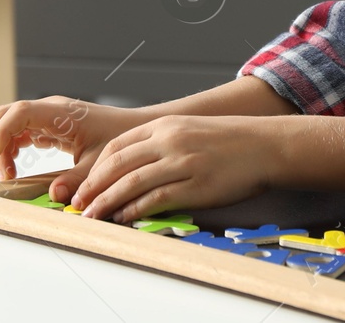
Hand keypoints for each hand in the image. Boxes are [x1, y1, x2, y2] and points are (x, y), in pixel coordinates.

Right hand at [0, 94, 143, 200]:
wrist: (136, 130)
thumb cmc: (121, 140)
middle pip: (6, 114)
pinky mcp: (50, 127)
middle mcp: (51, 111)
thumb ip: (77, 180)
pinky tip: (10, 168)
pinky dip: (10, 148)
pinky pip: (21, 132)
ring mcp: (49, 117)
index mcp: (62, 114)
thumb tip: (54, 195)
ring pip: (10, 123)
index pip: (20, 112)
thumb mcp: (100, 162)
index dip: (1, 131)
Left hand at [69, 114, 281, 223]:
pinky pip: (156, 199)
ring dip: (106, 202)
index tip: (84, 186)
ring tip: (93, 217)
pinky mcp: (196, 185)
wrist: (265, 145)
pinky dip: (135, 210)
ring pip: (131, 183)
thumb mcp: (190, 130)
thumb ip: (161, 143)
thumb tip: (131, 166)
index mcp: (166, 125)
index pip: (118, 146)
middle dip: (93, 187)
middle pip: (118, 164)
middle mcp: (170, 140)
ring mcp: (183, 163)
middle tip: (78, 205)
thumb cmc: (229, 141)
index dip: (96, 168)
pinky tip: (124, 218)